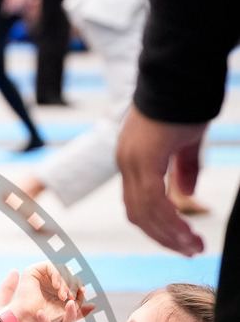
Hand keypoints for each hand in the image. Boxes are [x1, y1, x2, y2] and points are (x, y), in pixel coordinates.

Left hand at [116, 105, 207, 256]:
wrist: (181, 71)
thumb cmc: (185, 102)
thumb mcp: (187, 142)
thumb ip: (184, 169)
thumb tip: (187, 195)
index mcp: (132, 161)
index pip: (139, 205)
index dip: (159, 226)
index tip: (181, 240)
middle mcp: (126, 164)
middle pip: (138, 215)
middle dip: (165, 237)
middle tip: (190, 250)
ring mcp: (131, 162)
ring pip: (145, 213)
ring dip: (169, 234)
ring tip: (193, 246)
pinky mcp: (142, 159)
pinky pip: (152, 201)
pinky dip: (168, 220)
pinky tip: (186, 230)